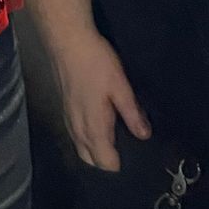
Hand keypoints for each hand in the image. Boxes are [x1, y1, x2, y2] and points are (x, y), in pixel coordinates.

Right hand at [53, 29, 150, 171]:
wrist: (67, 42)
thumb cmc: (96, 63)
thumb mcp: (120, 86)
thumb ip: (132, 114)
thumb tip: (144, 136)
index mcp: (94, 127)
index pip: (105, 163)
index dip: (120, 166)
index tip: (136, 160)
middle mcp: (78, 129)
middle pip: (90, 160)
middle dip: (106, 163)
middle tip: (126, 153)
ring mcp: (68, 119)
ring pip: (81, 148)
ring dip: (95, 151)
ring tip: (115, 142)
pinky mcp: (64, 109)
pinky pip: (75, 136)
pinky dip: (87, 140)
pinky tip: (98, 127)